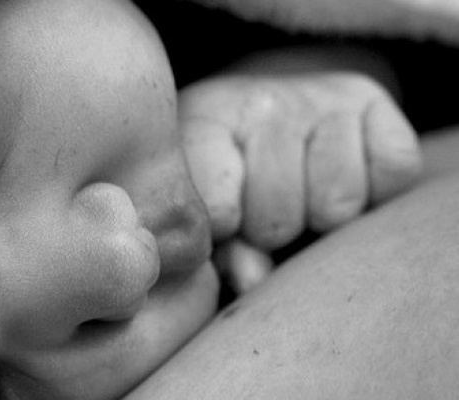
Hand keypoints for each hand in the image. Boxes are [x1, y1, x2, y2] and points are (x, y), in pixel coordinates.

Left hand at [181, 72, 421, 249]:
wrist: (268, 117)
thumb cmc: (228, 178)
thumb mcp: (209, 214)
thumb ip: (223, 252)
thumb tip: (253, 278)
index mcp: (204, 124)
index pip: (220, 211)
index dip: (228, 237)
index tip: (224, 225)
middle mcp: (260, 101)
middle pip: (277, 217)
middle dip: (272, 231)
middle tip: (265, 208)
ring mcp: (316, 96)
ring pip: (338, 202)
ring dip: (324, 212)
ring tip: (304, 191)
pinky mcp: (368, 96)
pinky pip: (394, 167)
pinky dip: (378, 186)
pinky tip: (345, 172)